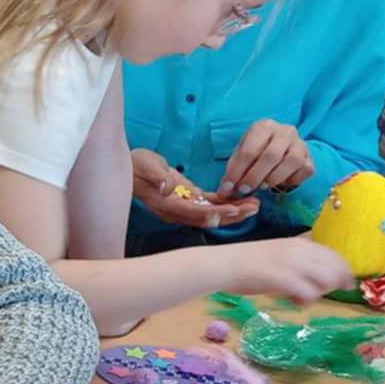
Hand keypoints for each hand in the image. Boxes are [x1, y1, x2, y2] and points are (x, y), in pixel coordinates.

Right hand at [130, 149, 258, 228]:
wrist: (131, 167)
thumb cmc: (136, 165)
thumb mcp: (145, 166)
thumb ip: (157, 177)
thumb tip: (168, 188)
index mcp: (166, 205)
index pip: (195, 212)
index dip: (216, 212)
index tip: (234, 209)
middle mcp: (176, 211)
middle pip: (208, 218)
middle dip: (232, 215)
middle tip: (253, 208)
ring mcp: (183, 207)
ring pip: (212, 214)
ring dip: (233, 211)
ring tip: (254, 205)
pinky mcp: (188, 199)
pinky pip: (210, 205)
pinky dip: (226, 203)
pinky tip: (241, 199)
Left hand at [219, 121, 313, 199]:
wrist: (282, 148)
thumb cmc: (257, 150)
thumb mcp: (242, 153)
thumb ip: (233, 170)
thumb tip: (225, 191)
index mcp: (264, 126)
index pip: (250, 150)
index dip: (237, 171)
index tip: (228, 187)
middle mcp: (285, 131)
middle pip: (271, 156)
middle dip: (254, 177)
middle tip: (244, 189)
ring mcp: (301, 144)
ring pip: (290, 163)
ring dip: (272, 179)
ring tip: (261, 185)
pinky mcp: (310, 159)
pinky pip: (303, 172)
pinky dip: (289, 181)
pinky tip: (279, 182)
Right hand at [222, 238, 354, 302]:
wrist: (222, 265)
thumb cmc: (245, 262)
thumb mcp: (278, 254)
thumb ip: (298, 261)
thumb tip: (316, 276)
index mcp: (299, 243)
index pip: (334, 255)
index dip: (344, 270)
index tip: (346, 284)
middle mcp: (300, 251)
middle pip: (335, 269)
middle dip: (335, 284)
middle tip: (323, 294)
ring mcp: (292, 265)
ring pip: (326, 281)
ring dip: (320, 293)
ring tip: (303, 298)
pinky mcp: (283, 279)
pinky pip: (309, 293)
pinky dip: (307, 301)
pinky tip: (294, 302)